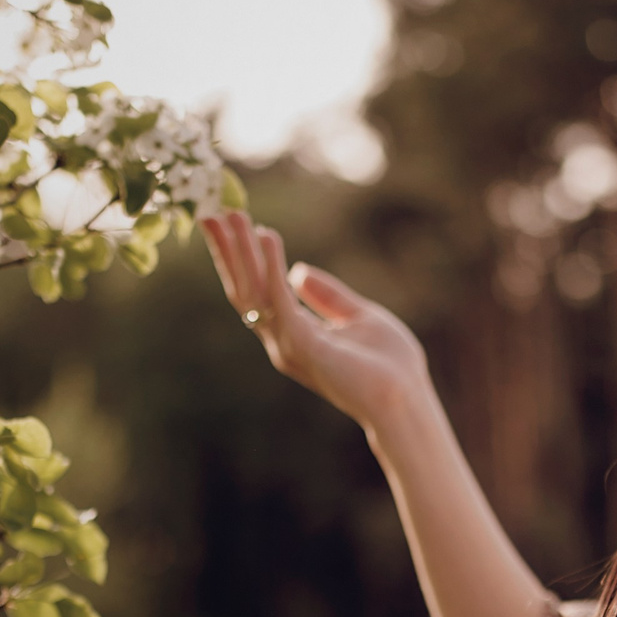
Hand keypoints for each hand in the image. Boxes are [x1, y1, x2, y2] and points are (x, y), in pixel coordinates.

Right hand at [201, 209, 429, 431]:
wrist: (406, 402)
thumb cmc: (390, 367)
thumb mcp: (358, 317)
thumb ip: (328, 296)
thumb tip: (299, 271)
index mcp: (294, 334)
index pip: (257, 292)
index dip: (240, 259)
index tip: (228, 224)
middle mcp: (283, 340)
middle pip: (245, 290)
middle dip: (227, 253)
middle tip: (209, 214)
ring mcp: (290, 345)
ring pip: (255, 292)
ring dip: (242, 252)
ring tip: (231, 215)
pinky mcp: (304, 346)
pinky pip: (280, 299)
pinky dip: (271, 266)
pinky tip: (267, 236)